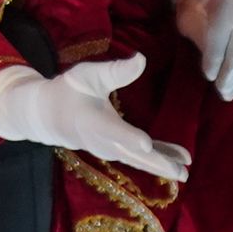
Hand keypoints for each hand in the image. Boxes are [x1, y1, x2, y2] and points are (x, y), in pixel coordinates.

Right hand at [0, 54, 188, 182]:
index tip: (145, 144)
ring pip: (139, 160)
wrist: (48, 116)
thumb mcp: (87, 75)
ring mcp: (110, 149)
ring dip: (162, 165)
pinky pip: (139, 156)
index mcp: (94, 122)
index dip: (129, 138)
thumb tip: (142, 59)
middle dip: (157, 163)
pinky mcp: (117, 149)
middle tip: (180, 172)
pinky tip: (181, 158)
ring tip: (184, 170)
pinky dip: (159, 157)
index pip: (113, 132)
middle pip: (132, 155)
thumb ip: (115, 71)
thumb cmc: (68, 91)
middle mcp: (103, 141)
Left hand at [174, 0, 232, 104]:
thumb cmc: (197, 10)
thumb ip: (199, 37)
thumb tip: (209, 68)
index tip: (208, 76)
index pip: (221, 33)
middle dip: (231, 72)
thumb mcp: (190, 17)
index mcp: (223, 6)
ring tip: (229, 96)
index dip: (216, 56)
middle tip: (221, 92)